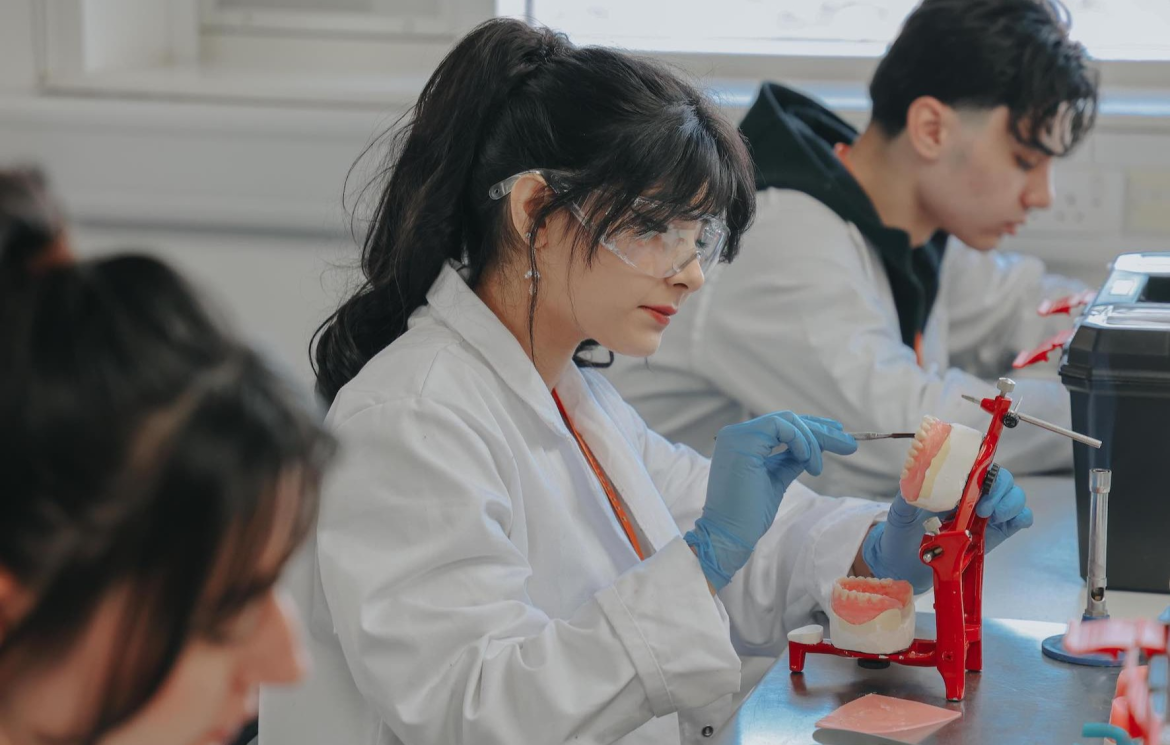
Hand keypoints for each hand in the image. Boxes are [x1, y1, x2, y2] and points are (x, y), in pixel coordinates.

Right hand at [686, 413, 856, 589]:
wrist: (729, 535)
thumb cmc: (749, 514)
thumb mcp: (776, 479)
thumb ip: (790, 460)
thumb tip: (814, 449)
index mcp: (743, 442)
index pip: (782, 426)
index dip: (812, 429)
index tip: (837, 437)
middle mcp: (736, 434)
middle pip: (788, 420)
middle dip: (821, 431)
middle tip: (848, 444)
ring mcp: (737, 436)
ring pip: (787, 421)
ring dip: (812, 440)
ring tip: (818, 467)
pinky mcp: (742, 441)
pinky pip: (780, 427)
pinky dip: (800, 441)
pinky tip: (808, 460)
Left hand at [862, 467, 1033, 592]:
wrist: (905, 563)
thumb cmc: (902, 533)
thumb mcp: (901, 511)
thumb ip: (909, 494)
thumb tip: (915, 478)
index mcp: (951, 484)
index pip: (978, 463)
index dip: (985, 464)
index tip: (978, 478)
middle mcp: (972, 495)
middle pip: (1000, 478)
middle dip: (999, 488)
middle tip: (982, 507)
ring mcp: (985, 514)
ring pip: (1013, 496)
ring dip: (1009, 502)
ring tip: (990, 516)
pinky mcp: (995, 533)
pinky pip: (1019, 519)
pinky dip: (1020, 517)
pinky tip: (1004, 523)